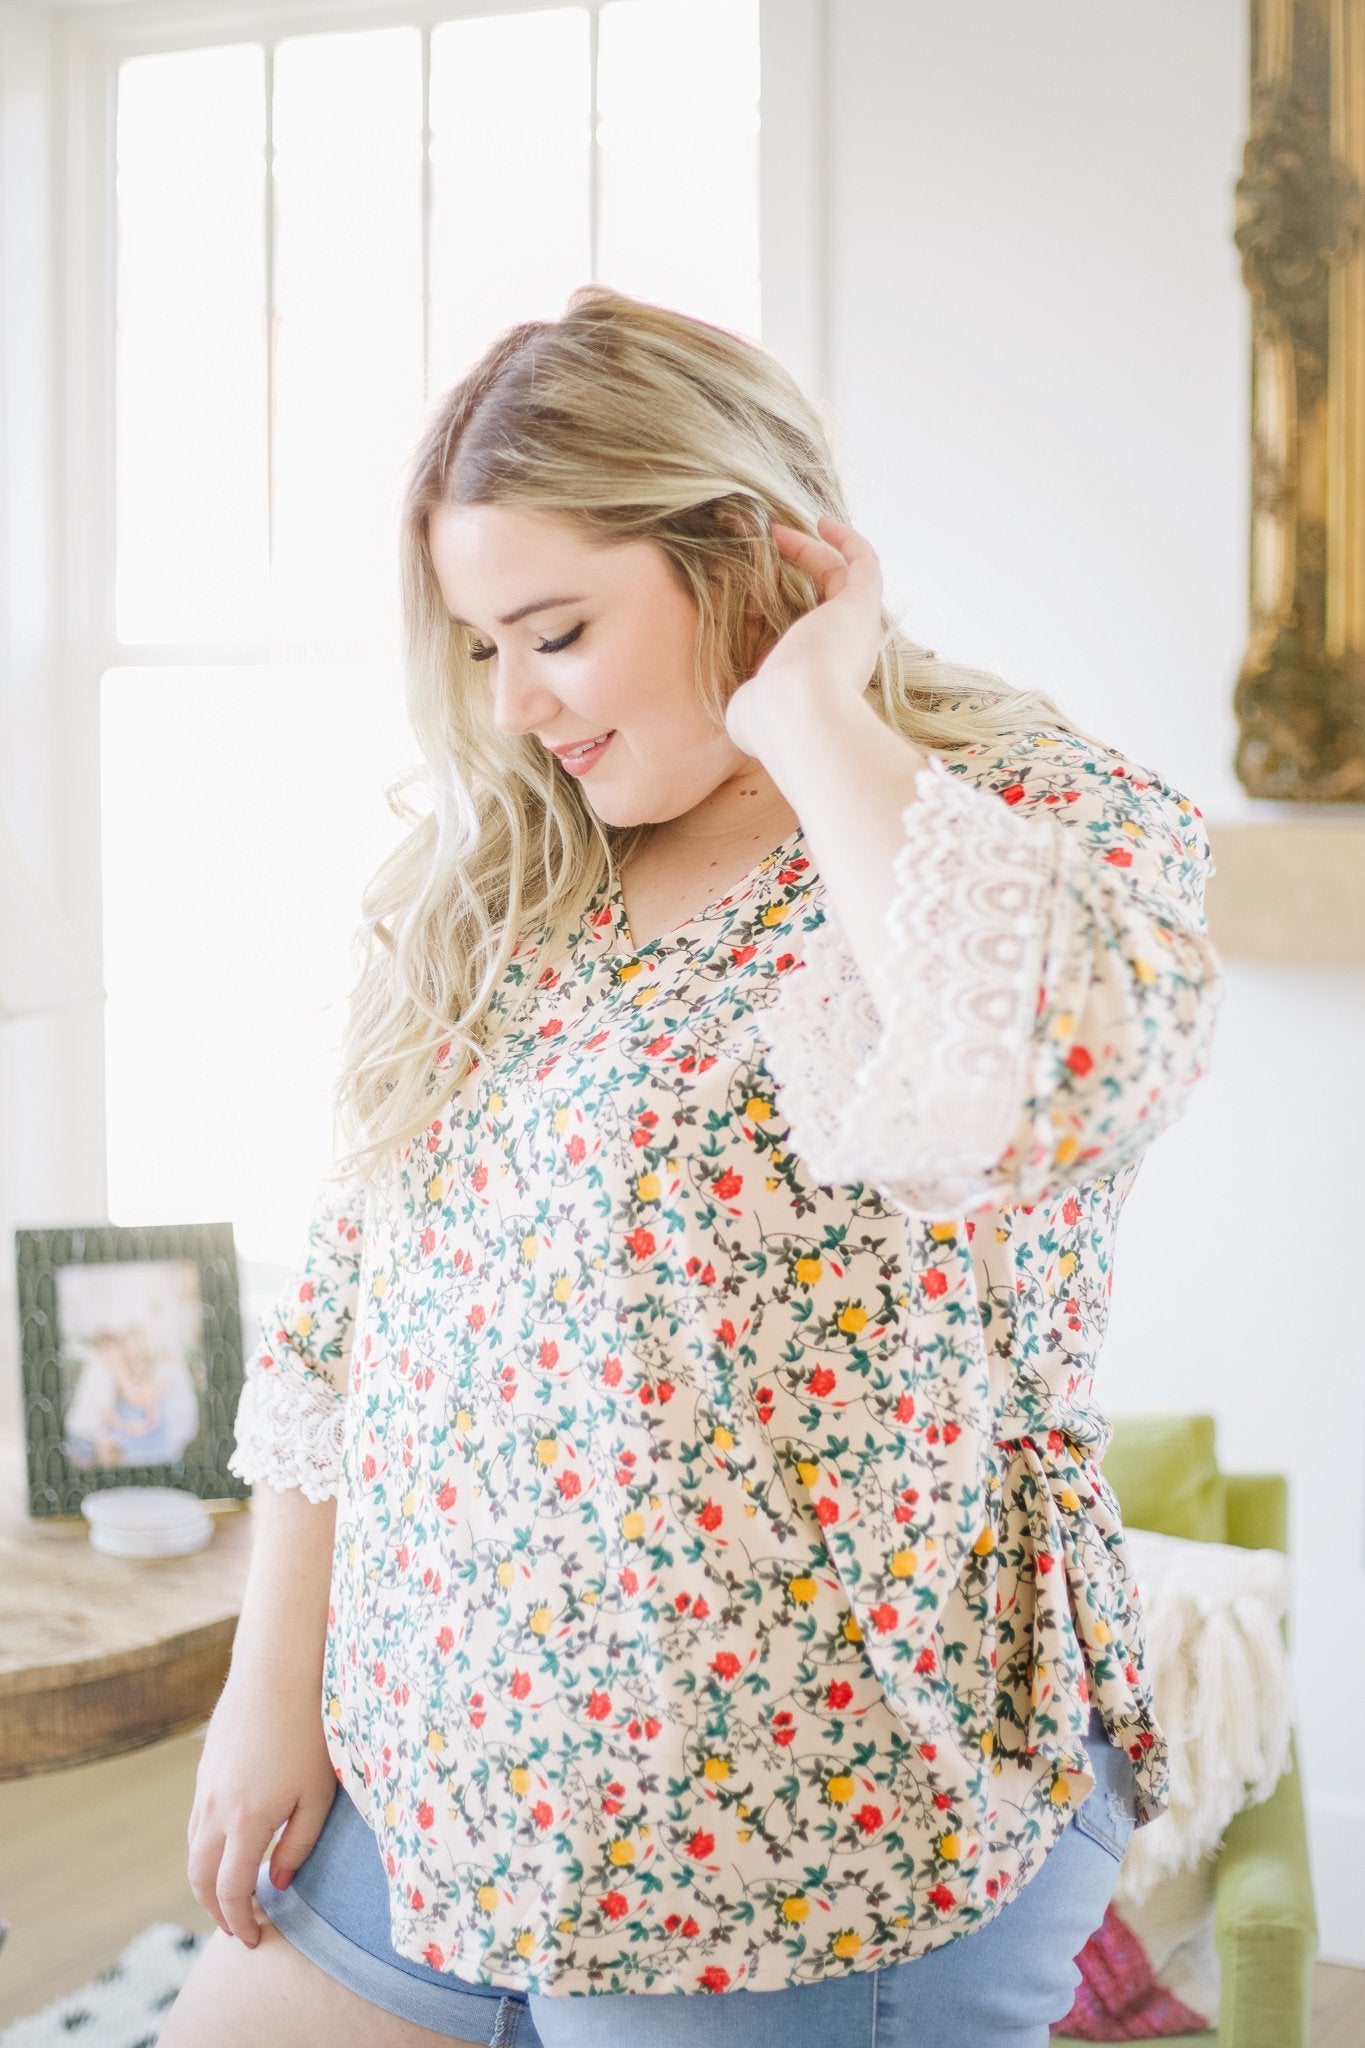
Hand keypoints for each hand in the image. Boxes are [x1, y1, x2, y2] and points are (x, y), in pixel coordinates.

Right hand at [186, 1662, 338, 1945]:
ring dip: (207, 1882)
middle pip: (199, 1879)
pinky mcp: (204, 1770)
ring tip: (233, 1897)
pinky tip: (230, 1850)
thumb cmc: (309, 1730)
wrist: (277, 1670)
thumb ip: (299, 1844)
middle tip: (238, 1930)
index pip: (231, 1892)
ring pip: (193, 1851)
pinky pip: (196, 1824)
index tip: (252, 1941)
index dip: (239, 1923)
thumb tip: (278, 1882)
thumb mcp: (317, 1793)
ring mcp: (205, 1789)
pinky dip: (206, 1850)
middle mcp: (215, 1810)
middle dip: (215, 1912)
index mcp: (245, 1821)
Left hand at [724, 515, 884, 758]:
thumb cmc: (769, 721)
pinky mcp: (860, 606)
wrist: (797, 717)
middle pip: (832, 600)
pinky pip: (864, 564)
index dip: (791, 606)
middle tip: (770, 545)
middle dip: (803, 570)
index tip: (762, 588)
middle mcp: (846, 652)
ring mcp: (857, 627)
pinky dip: (848, 541)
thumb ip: (749, 696)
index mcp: (821, 677)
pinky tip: (822, 523)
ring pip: (846, 578)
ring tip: (779, 531)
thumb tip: (739, 695)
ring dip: (816, 550)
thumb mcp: (748, 708)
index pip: (814, 635)